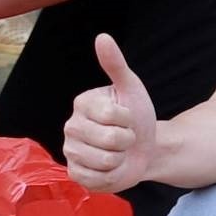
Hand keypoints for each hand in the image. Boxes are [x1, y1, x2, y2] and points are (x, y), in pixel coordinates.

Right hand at [66, 32, 159, 193]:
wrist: (144, 147)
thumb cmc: (137, 115)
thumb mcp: (131, 88)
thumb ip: (116, 64)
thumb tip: (102, 37)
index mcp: (82, 103)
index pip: (112, 115)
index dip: (128, 119)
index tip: (127, 117)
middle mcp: (71, 126)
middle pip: (110, 140)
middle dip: (127, 140)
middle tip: (124, 137)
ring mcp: (70, 151)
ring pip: (105, 161)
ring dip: (121, 159)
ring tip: (118, 152)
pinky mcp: (75, 174)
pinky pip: (97, 178)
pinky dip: (112, 175)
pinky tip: (111, 166)